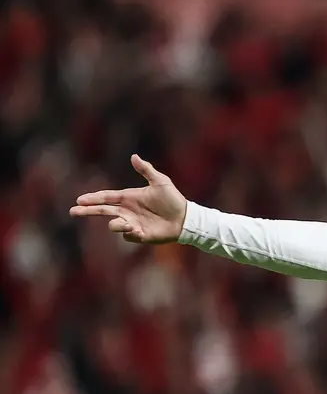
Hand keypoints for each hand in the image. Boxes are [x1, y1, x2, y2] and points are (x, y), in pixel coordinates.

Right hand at [69, 155, 187, 243]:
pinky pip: (127, 236)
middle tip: (74, 211)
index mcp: (129, 198)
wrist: (185, 217)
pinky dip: (129, 234)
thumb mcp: (160, 181)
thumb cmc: (173, 199)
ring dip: (116, 224)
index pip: (106, 197)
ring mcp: (132, 223)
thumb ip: (146, 170)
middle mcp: (127, 211)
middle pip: (102, 211)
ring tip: (126, 224)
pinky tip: (138, 231)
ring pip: (114, 225)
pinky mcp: (139, 235)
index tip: (80, 199)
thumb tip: (134, 156)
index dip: (93, 198)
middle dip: (87, 211)